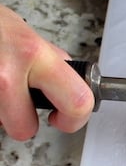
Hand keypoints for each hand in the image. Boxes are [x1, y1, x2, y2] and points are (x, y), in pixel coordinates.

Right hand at [0, 5, 93, 139]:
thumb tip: (74, 82)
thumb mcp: (29, 36)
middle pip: (24, 129)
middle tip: (26, 109)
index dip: (75, 119)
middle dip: (26, 124)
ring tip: (1, 86)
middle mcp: (6, 70)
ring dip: (0, 111)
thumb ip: (52, 62)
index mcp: (34, 54)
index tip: (65, 118)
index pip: (77, 102)